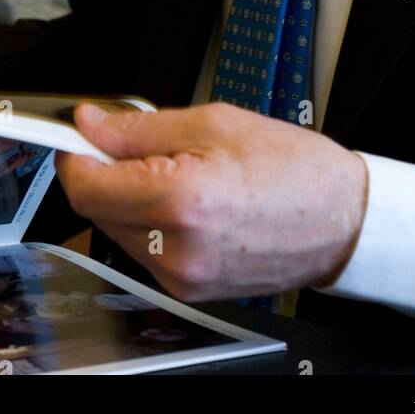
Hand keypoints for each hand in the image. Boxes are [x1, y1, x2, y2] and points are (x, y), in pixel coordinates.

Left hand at [55, 101, 367, 300]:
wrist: (341, 220)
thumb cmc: (292, 168)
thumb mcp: (213, 122)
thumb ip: (139, 126)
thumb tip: (91, 124)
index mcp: (179, 199)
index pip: (86, 187)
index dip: (73, 155)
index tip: (76, 135)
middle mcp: (175, 249)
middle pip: (97, 210)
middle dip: (105, 172)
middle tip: (135, 142)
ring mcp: (181, 277)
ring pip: (118, 230)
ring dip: (128, 198)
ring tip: (177, 171)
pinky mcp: (189, 292)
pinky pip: (145, 251)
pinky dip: (152, 222)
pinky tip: (187, 201)